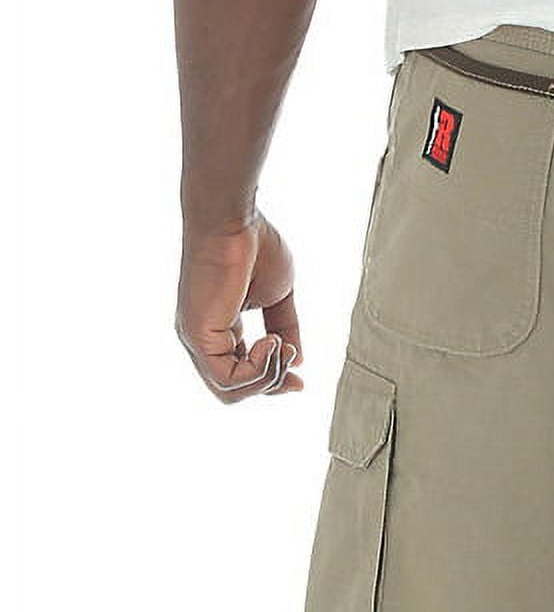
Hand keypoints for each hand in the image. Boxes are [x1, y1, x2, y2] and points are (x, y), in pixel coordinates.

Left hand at [176, 212, 303, 401]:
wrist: (233, 219)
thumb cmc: (253, 245)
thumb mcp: (279, 297)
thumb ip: (285, 329)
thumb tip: (296, 360)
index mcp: (217, 329)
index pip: (240, 375)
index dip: (272, 381)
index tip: (300, 379)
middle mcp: (202, 338)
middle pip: (233, 391)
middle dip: (270, 385)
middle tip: (293, 364)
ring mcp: (196, 339)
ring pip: (230, 392)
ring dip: (267, 377)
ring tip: (282, 345)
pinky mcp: (197, 337)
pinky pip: (229, 379)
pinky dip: (258, 369)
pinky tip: (271, 342)